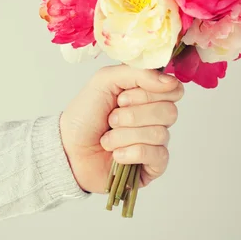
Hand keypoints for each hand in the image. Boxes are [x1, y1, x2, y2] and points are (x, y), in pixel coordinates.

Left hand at [60, 65, 183, 192]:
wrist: (67, 149)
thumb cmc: (84, 115)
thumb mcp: (104, 81)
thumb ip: (138, 73)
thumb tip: (170, 82)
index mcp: (148, 96)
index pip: (173, 90)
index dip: (149, 93)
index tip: (122, 97)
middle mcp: (155, 119)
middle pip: (170, 112)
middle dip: (134, 115)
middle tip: (111, 119)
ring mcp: (155, 143)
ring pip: (160, 134)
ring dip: (125, 135)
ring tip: (106, 139)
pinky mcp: (152, 167)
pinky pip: (158, 156)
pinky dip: (132, 153)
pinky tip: (116, 156)